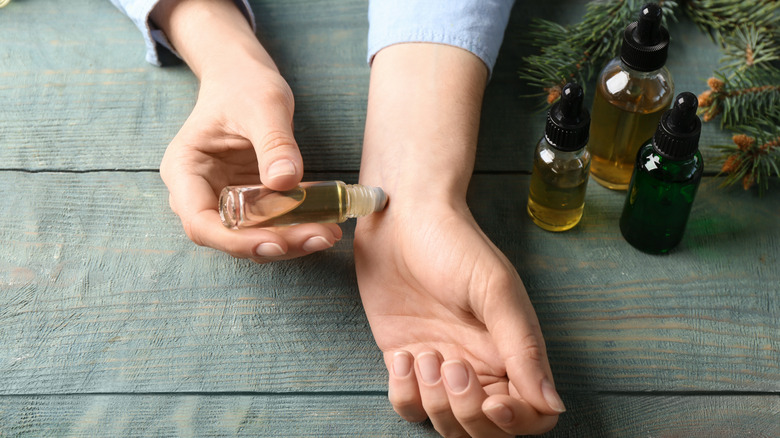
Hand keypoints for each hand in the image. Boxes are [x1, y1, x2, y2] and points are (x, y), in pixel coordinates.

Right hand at [153, 0, 340, 261]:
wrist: (243, 76)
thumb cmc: (243, 84)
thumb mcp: (264, 104)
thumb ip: (274, 142)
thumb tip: (285, 181)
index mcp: (185, 170)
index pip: (201, 222)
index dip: (237, 241)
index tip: (277, 242)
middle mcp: (200, 192)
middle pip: (230, 236)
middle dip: (274, 243)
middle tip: (318, 237)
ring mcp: (224, 198)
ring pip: (253, 235)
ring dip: (290, 240)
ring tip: (328, 234)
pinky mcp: (249, 200)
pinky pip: (270, 223)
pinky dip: (296, 226)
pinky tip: (326, 223)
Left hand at [355, 43, 562, 435]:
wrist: (401, 219)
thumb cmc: (454, 244)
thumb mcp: (495, 289)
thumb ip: (522, 346)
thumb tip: (552, 403)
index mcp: (511, 350)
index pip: (530, 414)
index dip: (515, 422)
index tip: (494, 402)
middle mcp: (479, 364)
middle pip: (485, 429)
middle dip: (467, 412)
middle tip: (452, 366)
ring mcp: (441, 365)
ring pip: (445, 423)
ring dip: (434, 402)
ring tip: (425, 354)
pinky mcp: (405, 360)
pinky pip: (408, 406)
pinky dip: (404, 394)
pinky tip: (402, 356)